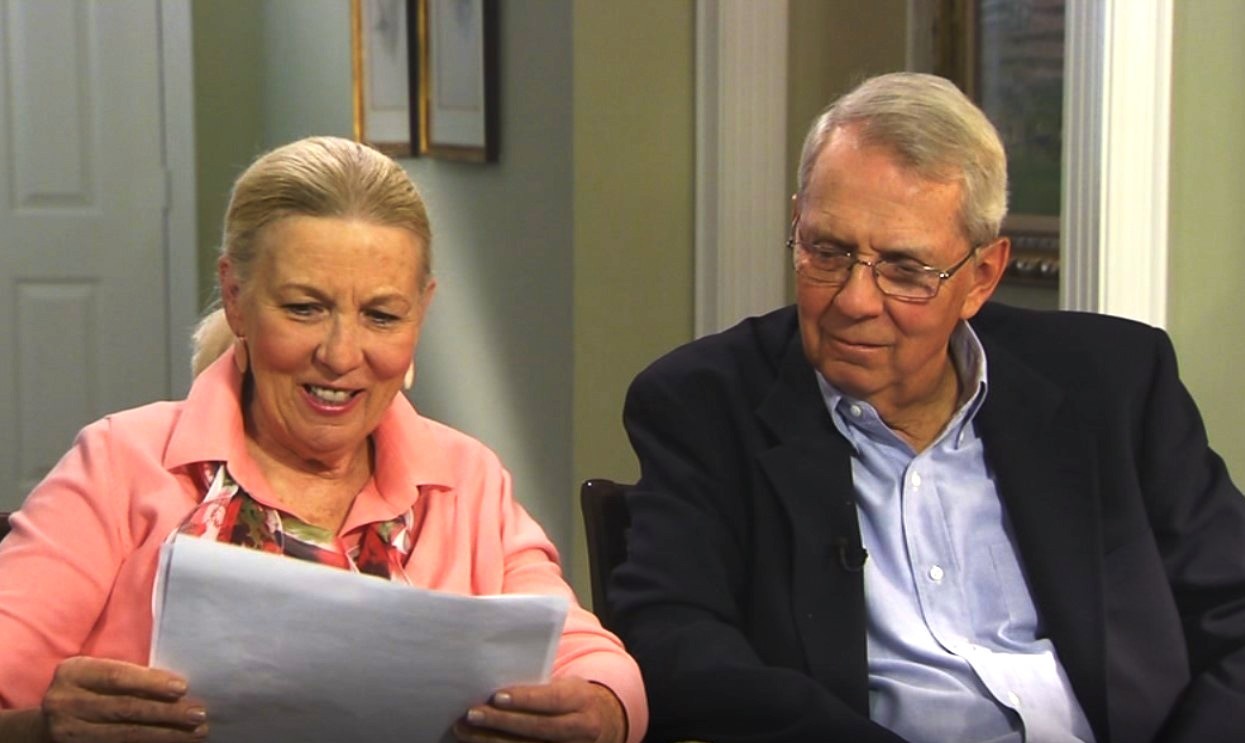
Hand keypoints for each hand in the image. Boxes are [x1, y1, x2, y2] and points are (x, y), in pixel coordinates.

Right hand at [41, 657, 206, 741]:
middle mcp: (65, 703)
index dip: (150, 683)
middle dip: (166, 712)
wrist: (49, 723)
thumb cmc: (89, 689)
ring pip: (124, 734)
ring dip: (165, 734)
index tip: (183, 688)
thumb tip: (180, 687)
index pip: (116, 677)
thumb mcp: (98, 673)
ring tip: (195, 733)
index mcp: (73, 673)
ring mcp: (69, 732)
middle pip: (124, 708)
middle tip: (198, 714)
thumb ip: (129, 674)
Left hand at [454, 677, 625, 742]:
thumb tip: (497, 669)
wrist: (601, 723)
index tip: (496, 696)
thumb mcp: (566, 685)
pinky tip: (478, 742)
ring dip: (492, 740)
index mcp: (582, 700)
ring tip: (464, 729)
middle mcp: (581, 729)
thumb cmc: (571, 697)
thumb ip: (540, 682)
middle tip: (471, 713)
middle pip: (538, 728)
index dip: (525, 699)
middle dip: (502, 722)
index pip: (553, 700)